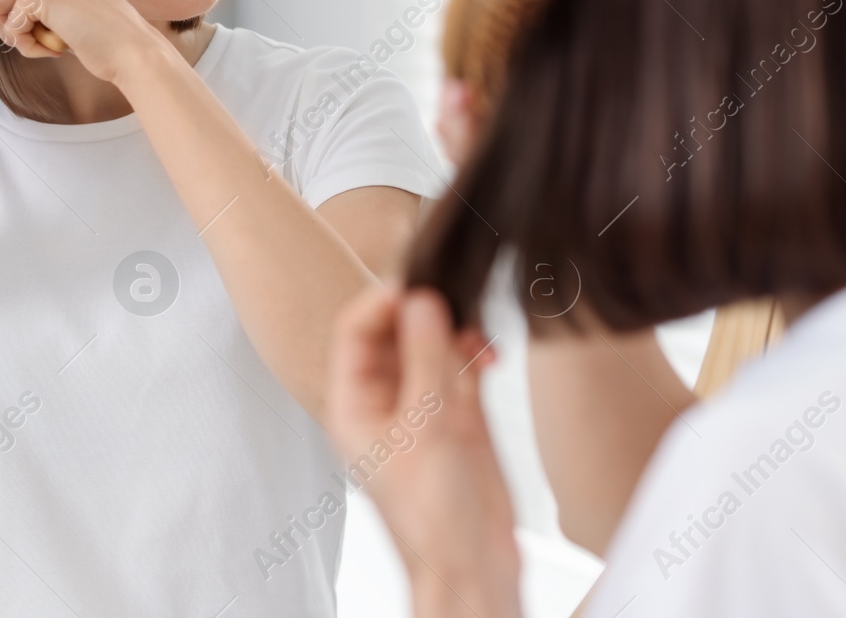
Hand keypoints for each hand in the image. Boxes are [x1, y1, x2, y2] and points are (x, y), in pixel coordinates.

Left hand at [327, 287, 522, 617]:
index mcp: (354, 405)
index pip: (355, 331)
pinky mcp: (459, 416)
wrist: (473, 566)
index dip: (383, 299)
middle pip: (395, 330)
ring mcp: (423, 407)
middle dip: (425, 311)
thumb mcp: (426, 428)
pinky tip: (491, 358)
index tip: (418, 280)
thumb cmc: (433, 517)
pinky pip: (462, 366)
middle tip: (455, 295)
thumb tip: (421, 298)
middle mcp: (384, 400)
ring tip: (478, 335)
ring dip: (456, 331)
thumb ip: (426, 359)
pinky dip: (476, 354)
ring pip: (432, 344)